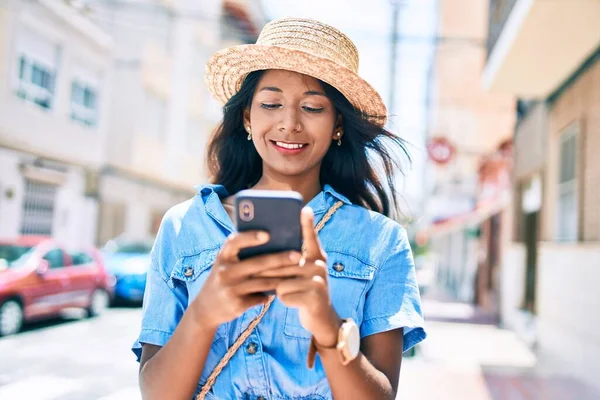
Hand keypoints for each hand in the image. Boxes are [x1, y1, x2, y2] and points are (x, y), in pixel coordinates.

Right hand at [190, 231, 301, 329]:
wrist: (205, 309)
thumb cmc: (223, 279)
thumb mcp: (225, 264)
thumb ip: (240, 254)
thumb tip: (271, 240)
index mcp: (222, 257)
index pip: (234, 242)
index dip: (250, 237)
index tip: (267, 234)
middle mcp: (225, 272)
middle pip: (257, 263)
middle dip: (280, 259)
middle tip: (298, 255)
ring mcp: (230, 289)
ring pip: (263, 282)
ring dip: (282, 278)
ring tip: (298, 273)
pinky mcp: (236, 304)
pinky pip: (260, 297)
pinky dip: (272, 294)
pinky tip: (284, 290)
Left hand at [256, 207, 341, 346]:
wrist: (321, 319)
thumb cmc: (304, 291)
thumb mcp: (302, 274)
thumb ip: (293, 261)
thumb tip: (268, 250)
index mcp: (317, 257)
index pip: (310, 237)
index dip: (306, 223)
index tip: (304, 209)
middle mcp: (319, 266)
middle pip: (285, 262)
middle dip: (270, 270)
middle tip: (258, 274)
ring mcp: (318, 281)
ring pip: (282, 279)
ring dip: (277, 287)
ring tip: (286, 290)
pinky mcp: (314, 296)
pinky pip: (284, 294)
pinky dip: (283, 300)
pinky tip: (292, 301)